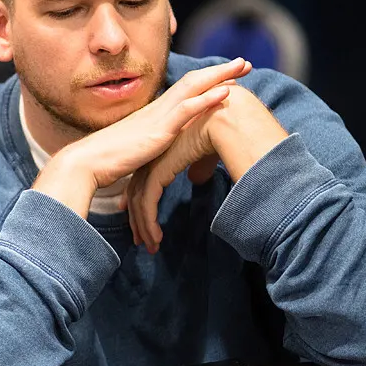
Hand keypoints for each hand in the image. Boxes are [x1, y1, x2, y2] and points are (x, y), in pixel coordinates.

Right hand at [32, 58, 250, 218]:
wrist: (85, 164)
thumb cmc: (105, 162)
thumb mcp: (134, 151)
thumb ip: (148, 147)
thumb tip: (157, 152)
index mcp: (151, 114)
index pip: (183, 91)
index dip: (205, 80)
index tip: (227, 75)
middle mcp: (156, 110)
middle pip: (192, 82)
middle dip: (219, 71)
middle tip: (243, 62)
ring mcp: (158, 118)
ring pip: (193, 89)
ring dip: (219, 76)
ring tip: (242, 67)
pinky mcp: (158, 131)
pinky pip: (187, 109)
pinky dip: (207, 98)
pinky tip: (226, 91)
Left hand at [123, 110, 220, 253]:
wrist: (228, 119)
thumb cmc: (225, 131)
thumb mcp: (208, 152)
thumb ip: (199, 165)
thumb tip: (197, 178)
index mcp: (162, 150)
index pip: (145, 180)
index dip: (143, 203)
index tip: (144, 222)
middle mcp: (153, 156)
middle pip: (137, 193)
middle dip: (138, 219)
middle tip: (142, 241)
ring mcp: (153, 163)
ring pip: (140, 202)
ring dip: (145, 227)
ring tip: (151, 247)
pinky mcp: (158, 170)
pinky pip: (148, 203)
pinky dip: (149, 223)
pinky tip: (157, 239)